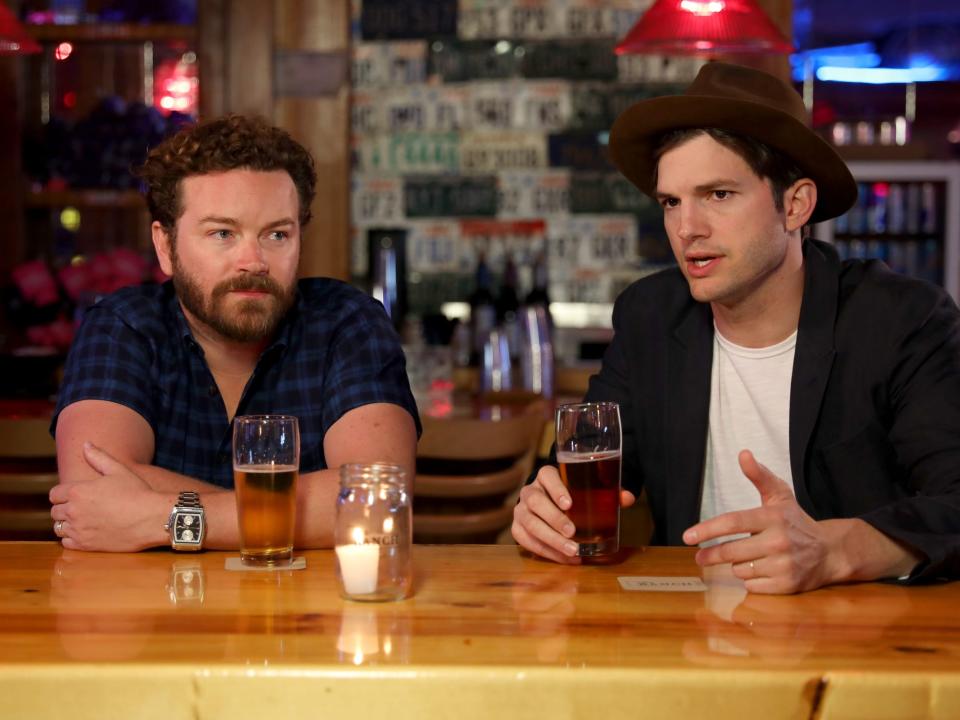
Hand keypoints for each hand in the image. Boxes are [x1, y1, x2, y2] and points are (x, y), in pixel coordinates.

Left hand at [49, 442, 169, 551]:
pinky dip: (72, 539)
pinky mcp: (85, 545)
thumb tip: (85, 444)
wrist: (151, 517)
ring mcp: (79, 529)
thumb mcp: (118, 470)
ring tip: (83, 521)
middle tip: (81, 508)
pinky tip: (86, 533)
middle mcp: (73, 511)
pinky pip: (66, 543)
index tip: (75, 495)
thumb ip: (98, 457)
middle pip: (55, 511)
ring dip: (67, 524)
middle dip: (65, 509)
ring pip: (58, 528)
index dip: (63, 494)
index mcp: (78, 491)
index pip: (54, 494)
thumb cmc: (137, 492)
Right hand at [512, 465, 634, 564]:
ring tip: (571, 551)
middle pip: (535, 502)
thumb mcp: (587, 491)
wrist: (547, 505)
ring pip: (529, 523)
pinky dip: (545, 551)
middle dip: (554, 518)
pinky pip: (525, 540)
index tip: (569, 504)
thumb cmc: (571, 497)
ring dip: (551, 539)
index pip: (546, 475)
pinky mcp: (517, 528)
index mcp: (545, 476)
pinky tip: (564, 558)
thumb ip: (607, 493)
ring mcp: (520, 510)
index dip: (556, 488)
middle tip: (572, 532)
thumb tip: (628, 498)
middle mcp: (529, 491)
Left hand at [682, 449, 838, 593]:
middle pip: (731, 551)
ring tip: (749, 557)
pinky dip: (750, 580)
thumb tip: (743, 454)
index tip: (687, 536)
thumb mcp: (780, 496)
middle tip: (700, 556)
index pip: (733, 522)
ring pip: (739, 570)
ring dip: (736, 565)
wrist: (830, 552)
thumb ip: (759, 476)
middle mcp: (778, 541)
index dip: (708, 529)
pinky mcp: (787, 586)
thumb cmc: (797, 522)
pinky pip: (752, 586)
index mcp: (773, 517)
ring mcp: (784, 565)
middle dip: (711, 555)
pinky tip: (762, 571)